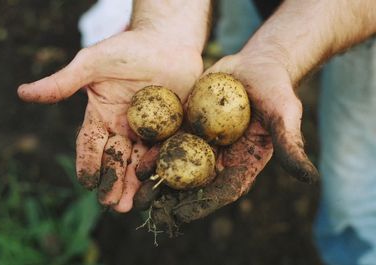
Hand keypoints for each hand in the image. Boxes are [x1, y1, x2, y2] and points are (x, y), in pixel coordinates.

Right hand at [18, 30, 202, 211]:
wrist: (167, 41)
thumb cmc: (127, 48)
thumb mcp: (93, 63)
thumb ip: (64, 81)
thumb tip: (23, 93)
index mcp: (102, 115)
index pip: (90, 144)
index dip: (88, 163)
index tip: (88, 182)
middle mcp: (123, 127)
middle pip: (115, 159)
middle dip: (112, 182)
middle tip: (111, 204)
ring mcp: (148, 130)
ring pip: (138, 161)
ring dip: (133, 184)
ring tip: (129, 205)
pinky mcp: (171, 128)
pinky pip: (164, 151)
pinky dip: (160, 168)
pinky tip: (158, 185)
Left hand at [134, 52, 318, 229]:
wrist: (255, 66)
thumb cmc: (275, 90)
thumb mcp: (285, 115)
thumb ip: (291, 146)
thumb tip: (310, 178)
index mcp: (243, 164)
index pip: (221, 192)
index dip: (201, 204)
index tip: (180, 214)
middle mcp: (220, 158)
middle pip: (194, 184)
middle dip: (172, 197)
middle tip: (150, 208)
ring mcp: (202, 143)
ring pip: (178, 165)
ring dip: (158, 178)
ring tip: (138, 187)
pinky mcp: (189, 125)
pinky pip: (170, 140)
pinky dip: (155, 151)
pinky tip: (138, 159)